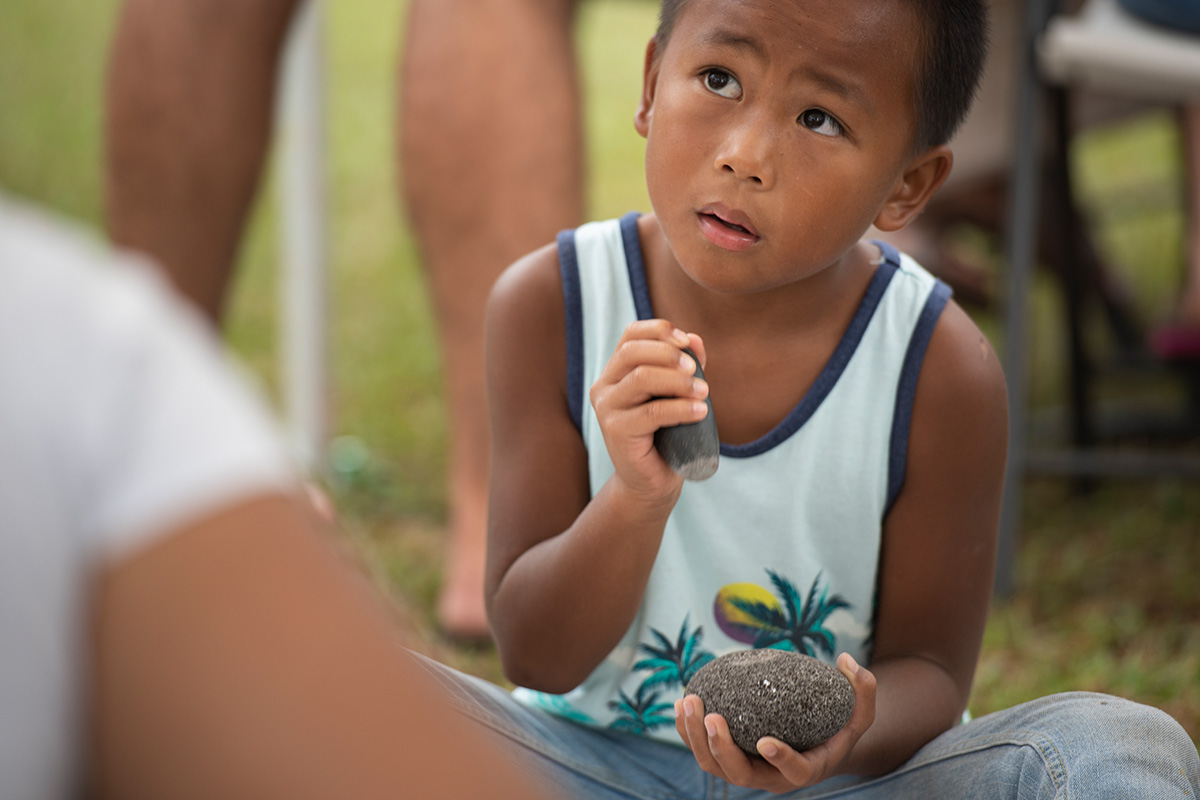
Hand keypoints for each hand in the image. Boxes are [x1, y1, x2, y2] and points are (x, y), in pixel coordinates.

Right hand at [589, 320, 708, 503]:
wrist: (652, 480)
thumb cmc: (667, 435)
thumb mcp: (678, 394)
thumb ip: (685, 367)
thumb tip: (695, 339)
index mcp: (616, 371)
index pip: (630, 335)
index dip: (658, 330)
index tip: (686, 340)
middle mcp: (604, 386)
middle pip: (632, 352)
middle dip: (668, 354)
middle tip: (695, 369)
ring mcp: (606, 408)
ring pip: (641, 378)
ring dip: (678, 381)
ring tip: (704, 392)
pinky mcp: (616, 431)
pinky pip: (651, 411)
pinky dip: (680, 408)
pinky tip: (700, 411)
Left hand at [675, 653, 875, 791]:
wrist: (816, 746)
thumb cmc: (838, 727)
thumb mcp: (859, 711)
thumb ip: (862, 689)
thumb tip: (847, 660)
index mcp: (806, 770)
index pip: (794, 772)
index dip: (779, 760)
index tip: (766, 741)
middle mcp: (772, 778)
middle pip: (739, 774)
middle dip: (720, 747)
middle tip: (711, 715)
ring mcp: (747, 771)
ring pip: (713, 765)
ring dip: (695, 736)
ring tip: (689, 701)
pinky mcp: (728, 759)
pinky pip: (702, 750)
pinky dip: (687, 730)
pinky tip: (680, 703)